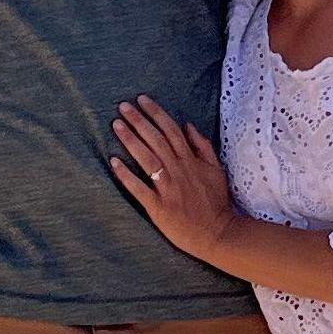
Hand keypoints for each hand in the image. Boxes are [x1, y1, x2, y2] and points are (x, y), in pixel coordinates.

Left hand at [110, 95, 241, 267]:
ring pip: (147, 159)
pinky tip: (113, 162)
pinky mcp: (159, 207)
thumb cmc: (217, 202)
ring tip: (116, 125)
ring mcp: (168, 189)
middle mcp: (179, 171)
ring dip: (130, 140)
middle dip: (139, 121)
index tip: (142, 99)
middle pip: (156, 140)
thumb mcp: (217, 170)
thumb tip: (188, 126)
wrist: (219, 233)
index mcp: (192, 161)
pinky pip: (139, 188)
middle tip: (122, 106)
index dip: (156, 113)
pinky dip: (126, 175)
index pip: (171, 130)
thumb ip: (203, 147)